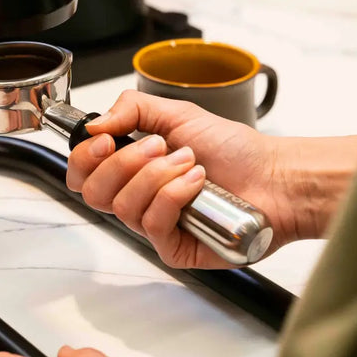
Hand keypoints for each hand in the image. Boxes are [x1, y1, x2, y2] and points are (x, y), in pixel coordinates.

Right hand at [68, 91, 356, 269]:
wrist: (274, 176)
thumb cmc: (234, 149)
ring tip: (190, 163)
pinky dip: (173, 195)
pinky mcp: (172, 247)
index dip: (86, 156)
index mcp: (132, 166)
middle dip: (124, 162)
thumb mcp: (179, 114)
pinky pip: (152, 224)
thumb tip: (93, 126)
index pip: (83, 171)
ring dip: (158, 175)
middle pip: (93, 191)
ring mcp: (154, 225)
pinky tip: (196, 183)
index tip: (107, 139)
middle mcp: (138, 196)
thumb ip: (131, 109)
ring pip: (123, 206)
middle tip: (158, 146)